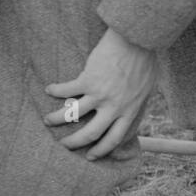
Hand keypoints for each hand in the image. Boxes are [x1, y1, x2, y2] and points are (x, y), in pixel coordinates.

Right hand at [43, 27, 158, 160]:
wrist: (138, 39)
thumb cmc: (145, 59)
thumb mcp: (147, 86)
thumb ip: (136, 100)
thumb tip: (131, 109)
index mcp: (130, 110)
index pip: (115, 138)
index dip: (102, 149)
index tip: (91, 156)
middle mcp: (114, 106)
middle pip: (91, 134)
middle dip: (74, 143)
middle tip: (63, 145)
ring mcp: (100, 94)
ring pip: (72, 115)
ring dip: (56, 119)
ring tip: (47, 120)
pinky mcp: (88, 79)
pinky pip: (66, 90)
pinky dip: (55, 91)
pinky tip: (49, 89)